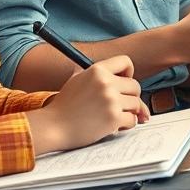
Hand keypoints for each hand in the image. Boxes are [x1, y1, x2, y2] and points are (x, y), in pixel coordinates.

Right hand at [32, 55, 146, 150]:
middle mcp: (105, 83)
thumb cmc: (63, 106)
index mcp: (97, 70)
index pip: (126, 62)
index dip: (128, 73)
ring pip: (137, 104)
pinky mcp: (113, 118)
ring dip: (128, 112)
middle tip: (118, 105)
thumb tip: (99, 66)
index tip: (123, 82)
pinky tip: (113, 126)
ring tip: (111, 116)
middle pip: (135, 86)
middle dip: (129, 97)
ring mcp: (110, 101)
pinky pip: (133, 120)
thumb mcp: (74, 81)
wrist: (52, 127)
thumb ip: (89, 72)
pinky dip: (126, 125)